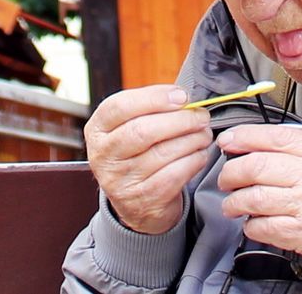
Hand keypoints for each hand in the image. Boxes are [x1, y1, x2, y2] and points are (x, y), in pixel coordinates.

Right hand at [85, 85, 212, 234]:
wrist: (137, 204)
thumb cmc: (137, 155)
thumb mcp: (128, 129)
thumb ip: (149, 110)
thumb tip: (183, 98)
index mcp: (97, 130)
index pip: (120, 106)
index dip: (154, 98)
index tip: (181, 96)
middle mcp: (103, 156)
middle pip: (143, 130)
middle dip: (180, 119)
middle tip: (201, 116)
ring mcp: (121, 181)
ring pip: (163, 152)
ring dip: (192, 139)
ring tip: (204, 134)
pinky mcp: (143, 199)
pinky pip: (175, 173)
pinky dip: (194, 160)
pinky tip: (199, 154)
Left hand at [217, 125, 301, 292]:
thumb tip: (270, 148)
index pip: (271, 137)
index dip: (242, 137)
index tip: (226, 141)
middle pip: (254, 165)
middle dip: (230, 173)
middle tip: (225, 179)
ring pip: (252, 197)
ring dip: (235, 203)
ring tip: (233, 205)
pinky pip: (263, 227)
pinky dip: (252, 226)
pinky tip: (254, 225)